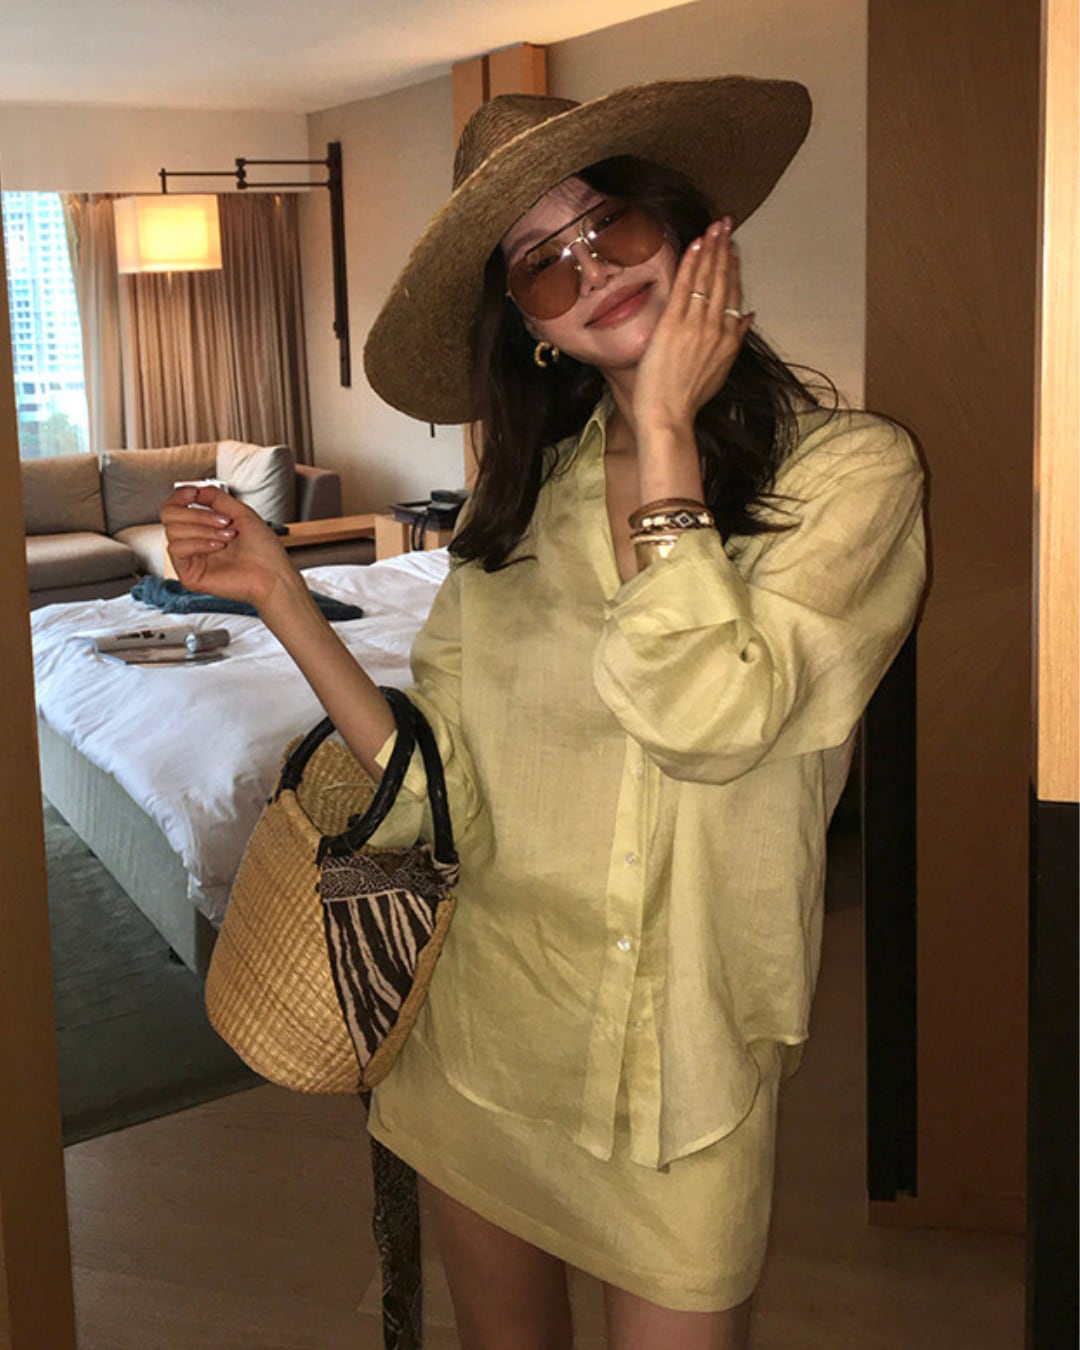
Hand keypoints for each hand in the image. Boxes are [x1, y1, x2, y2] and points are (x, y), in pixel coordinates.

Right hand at [159, 486, 297, 609]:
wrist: (272, 575)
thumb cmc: (264, 552)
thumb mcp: (241, 513)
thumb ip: (216, 498)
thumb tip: (196, 489)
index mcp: (203, 527)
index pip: (174, 507)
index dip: (179, 496)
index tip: (193, 493)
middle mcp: (194, 542)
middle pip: (169, 514)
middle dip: (198, 514)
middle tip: (224, 521)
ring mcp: (190, 559)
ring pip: (173, 530)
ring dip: (204, 529)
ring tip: (227, 537)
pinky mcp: (188, 575)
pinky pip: (176, 549)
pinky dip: (198, 543)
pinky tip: (218, 547)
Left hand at [632, 217, 752, 436]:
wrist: (669, 415)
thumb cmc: (688, 398)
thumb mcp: (721, 370)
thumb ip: (735, 340)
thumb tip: (748, 318)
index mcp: (729, 339)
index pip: (734, 294)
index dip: (733, 268)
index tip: (732, 248)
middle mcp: (717, 328)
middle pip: (723, 280)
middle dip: (725, 248)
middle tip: (726, 223)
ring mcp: (696, 325)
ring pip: (707, 279)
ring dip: (711, 248)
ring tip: (715, 226)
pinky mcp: (674, 325)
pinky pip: (685, 286)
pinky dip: (691, 263)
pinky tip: (696, 244)